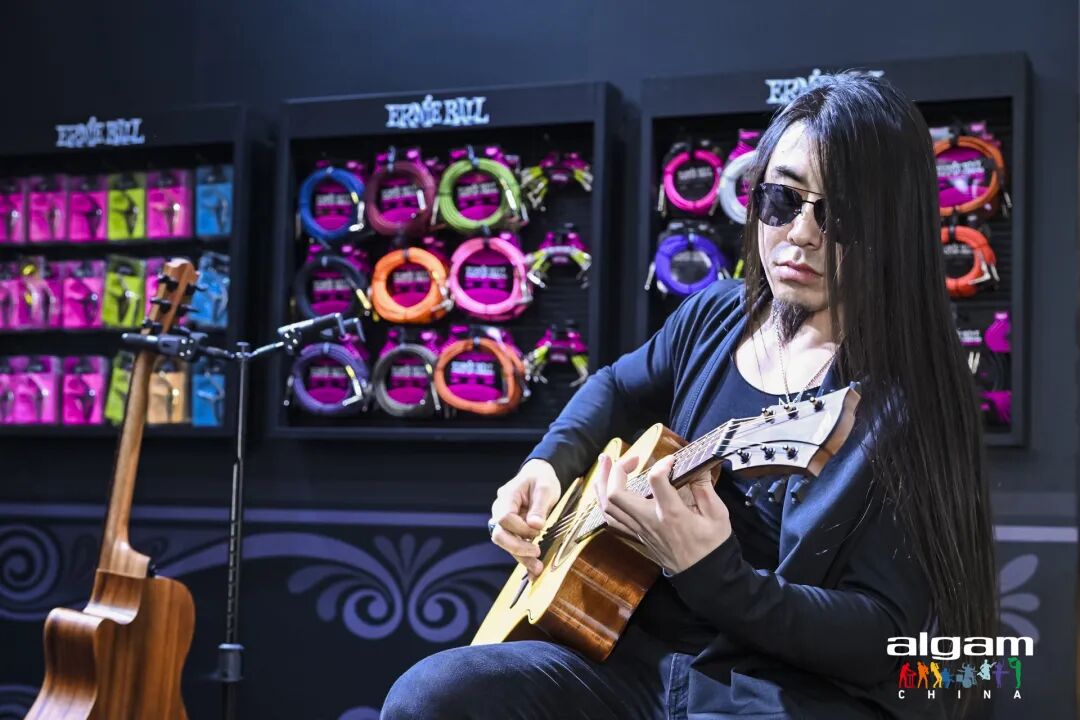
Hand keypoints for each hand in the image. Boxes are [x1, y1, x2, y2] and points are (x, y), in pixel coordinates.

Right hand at [490, 459, 561, 578]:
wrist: (540, 477)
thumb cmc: (541, 479)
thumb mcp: (545, 488)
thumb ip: (539, 507)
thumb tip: (535, 525)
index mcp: (507, 497)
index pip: (504, 518)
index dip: (520, 528)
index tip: (538, 530)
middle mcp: (501, 511)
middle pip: (499, 534)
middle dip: (517, 547)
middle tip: (536, 553)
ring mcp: (505, 523)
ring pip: (507, 544)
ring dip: (521, 557)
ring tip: (538, 569)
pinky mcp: (513, 531)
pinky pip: (515, 546)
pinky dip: (524, 557)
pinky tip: (534, 570)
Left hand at [594, 453, 731, 574]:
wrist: (703, 575)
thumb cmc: (712, 545)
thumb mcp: (717, 514)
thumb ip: (704, 487)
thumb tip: (697, 464)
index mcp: (671, 514)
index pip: (655, 480)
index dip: (661, 463)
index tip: (671, 459)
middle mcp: (649, 521)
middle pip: (616, 494)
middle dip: (616, 470)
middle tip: (630, 457)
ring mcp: (639, 529)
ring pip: (608, 507)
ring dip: (603, 483)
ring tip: (607, 464)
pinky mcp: (637, 535)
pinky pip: (611, 519)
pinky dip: (605, 501)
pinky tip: (607, 488)